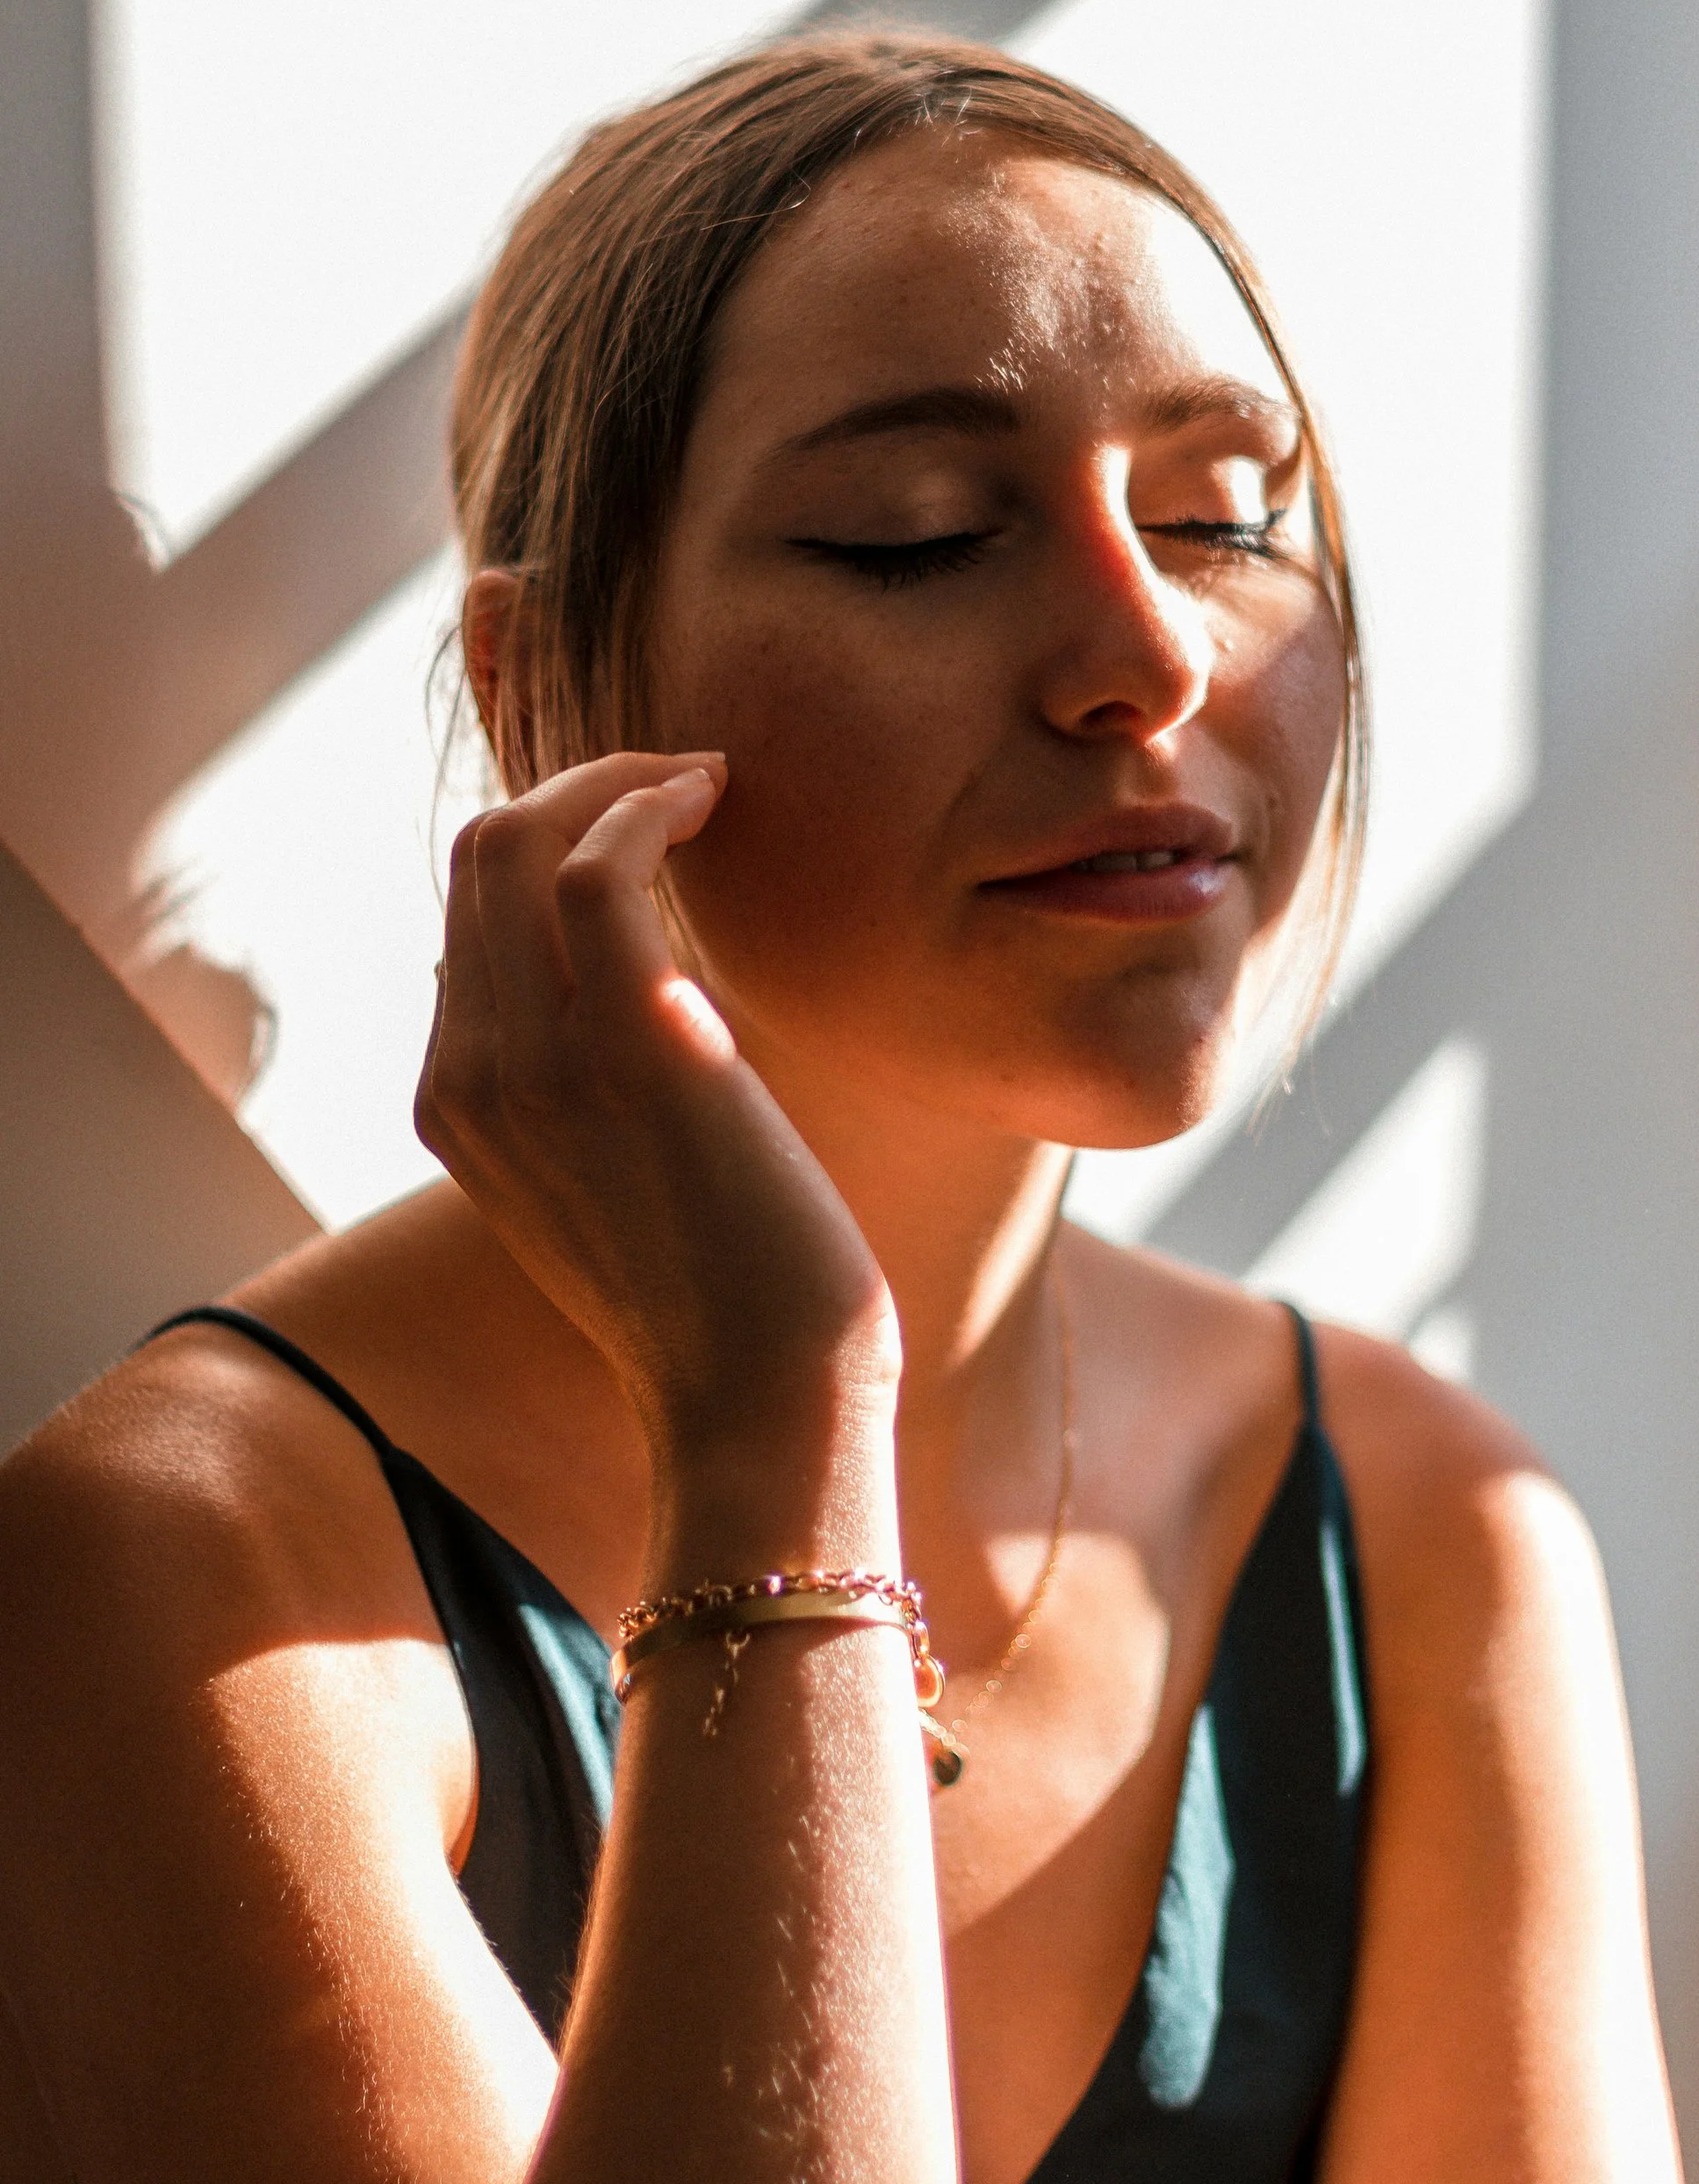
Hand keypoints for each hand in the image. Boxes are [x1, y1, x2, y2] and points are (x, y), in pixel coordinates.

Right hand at [417, 753, 896, 1497]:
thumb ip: (580, 1085)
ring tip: (700, 784)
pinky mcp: (634, 1046)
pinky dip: (648, 806)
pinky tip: (710, 803)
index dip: (550, 833)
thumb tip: (628, 980)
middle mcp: (472, 1074)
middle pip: (479, 853)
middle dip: (577, 785)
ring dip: (617, 781)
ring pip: (522, 839)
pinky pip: (599, 868)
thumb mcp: (607, 1179)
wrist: (759, 1403)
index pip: (466, 910)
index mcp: (454, 1104)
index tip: (642, 820)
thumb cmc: (719, 1291)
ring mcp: (540, 1060)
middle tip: (677, 787)